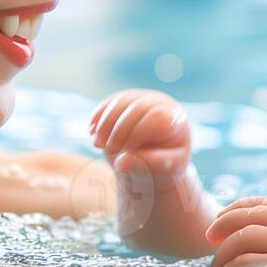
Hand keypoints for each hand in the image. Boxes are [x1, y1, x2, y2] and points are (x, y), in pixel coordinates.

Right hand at [90, 89, 213, 255]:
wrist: (155, 158)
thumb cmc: (164, 164)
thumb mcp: (165, 168)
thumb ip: (149, 165)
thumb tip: (123, 162)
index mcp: (175, 118)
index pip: (156, 117)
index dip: (137, 134)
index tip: (125, 153)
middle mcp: (160, 102)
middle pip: (137, 108)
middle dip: (119, 130)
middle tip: (110, 151)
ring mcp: (141, 98)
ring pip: (120, 102)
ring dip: (105, 123)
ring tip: (97, 145)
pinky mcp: (125, 100)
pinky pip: (109, 102)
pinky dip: (98, 115)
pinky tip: (91, 131)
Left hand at [206, 196, 266, 266]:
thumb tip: (243, 234)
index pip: (264, 202)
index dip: (238, 206)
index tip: (221, 216)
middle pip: (247, 216)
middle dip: (223, 224)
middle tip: (209, 237)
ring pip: (242, 237)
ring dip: (223, 252)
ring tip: (217, 266)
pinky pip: (244, 261)